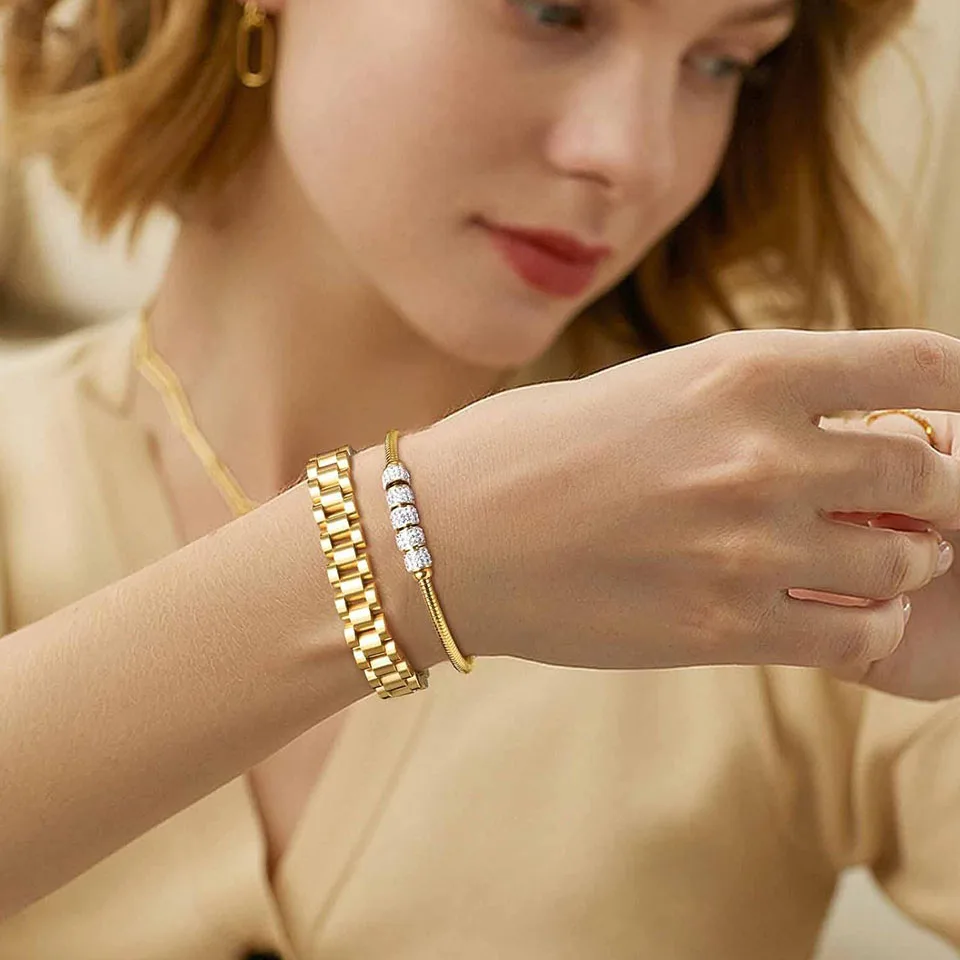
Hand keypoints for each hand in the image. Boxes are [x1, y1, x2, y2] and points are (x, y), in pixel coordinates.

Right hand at [403, 328, 959, 698]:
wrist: (446, 535)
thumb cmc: (533, 449)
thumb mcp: (652, 387)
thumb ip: (753, 401)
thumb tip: (842, 426)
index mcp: (744, 369)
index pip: (921, 366)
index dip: (958, 390)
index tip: (949, 413)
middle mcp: (764, 454)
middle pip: (933, 474)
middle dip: (933, 488)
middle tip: (899, 498)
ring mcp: (749, 548)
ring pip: (908, 561)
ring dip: (900, 560)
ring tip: (859, 556)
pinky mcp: (724, 629)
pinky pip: (858, 634)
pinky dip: (863, 622)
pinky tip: (827, 609)